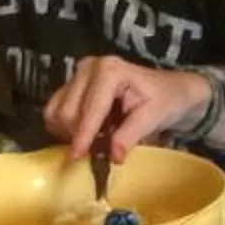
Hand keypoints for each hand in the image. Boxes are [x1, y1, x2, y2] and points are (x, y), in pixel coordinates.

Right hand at [44, 55, 213, 157]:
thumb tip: (112, 157)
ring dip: (70, 133)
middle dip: (78, 136)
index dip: (83, 135)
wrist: (169, 91)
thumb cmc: (165, 101)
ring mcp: (77, 75)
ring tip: (96, 139)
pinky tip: (88, 133)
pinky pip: (55, 112)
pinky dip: (66, 128)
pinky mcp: (71, 85)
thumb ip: (131, 135)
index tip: (76, 157)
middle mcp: (88, 67)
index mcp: (109, 71)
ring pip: (57, 113)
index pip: (90, 109)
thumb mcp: (154, 117)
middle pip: (67, 112)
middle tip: (98, 151)